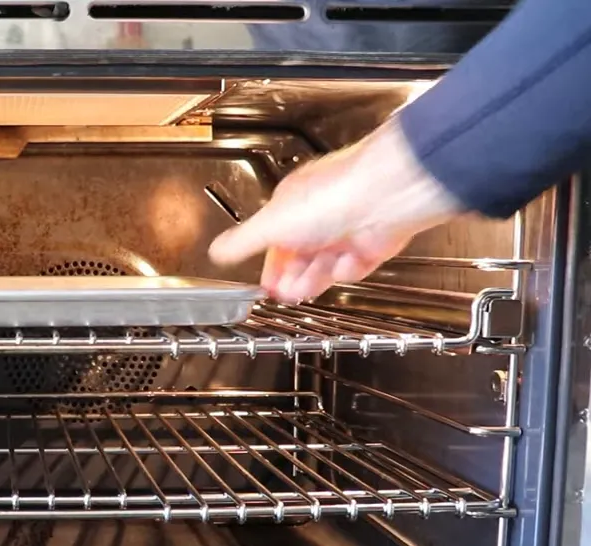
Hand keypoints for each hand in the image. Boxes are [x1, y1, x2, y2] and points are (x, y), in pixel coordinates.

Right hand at [207, 120, 464, 302]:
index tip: (265, 285)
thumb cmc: (333, 194)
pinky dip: (349, 270)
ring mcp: (349, 229)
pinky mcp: (374, 243)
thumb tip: (217, 250)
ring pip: (327, 265)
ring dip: (315, 279)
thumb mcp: (271, 223)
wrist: (386, 193)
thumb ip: (242, 241)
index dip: (269, 265)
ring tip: (305, 290)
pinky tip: (344, 265)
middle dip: (292, 277)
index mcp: (293, 205)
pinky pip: (356, 266)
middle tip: (284, 294)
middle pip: (302, 256)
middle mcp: (322, 215)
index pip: (275, 240)